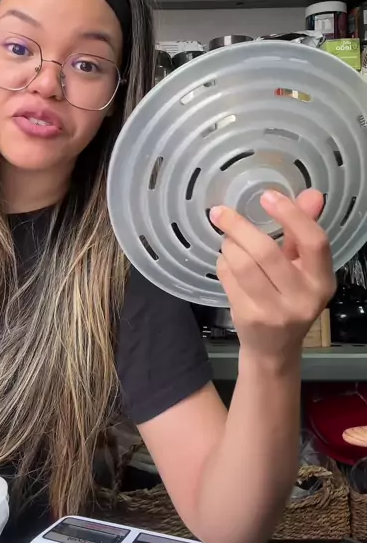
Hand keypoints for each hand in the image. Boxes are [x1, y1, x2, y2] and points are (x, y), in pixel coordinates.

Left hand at [210, 189, 336, 363]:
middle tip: (220, 212)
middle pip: (266, 252)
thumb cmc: (289, 298)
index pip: (314, 242)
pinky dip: (223, 263)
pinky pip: (228, 278)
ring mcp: (274, 312)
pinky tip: (227, 262)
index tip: (267, 195)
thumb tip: (311, 193)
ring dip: (228, 245)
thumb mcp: (303, 268)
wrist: (274, 349)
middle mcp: (303, 298)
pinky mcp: (249, 318)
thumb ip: (303, 231)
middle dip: (239, 227)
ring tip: (227, 240)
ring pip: (242, 264)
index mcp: (322, 281)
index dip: (291, 215)